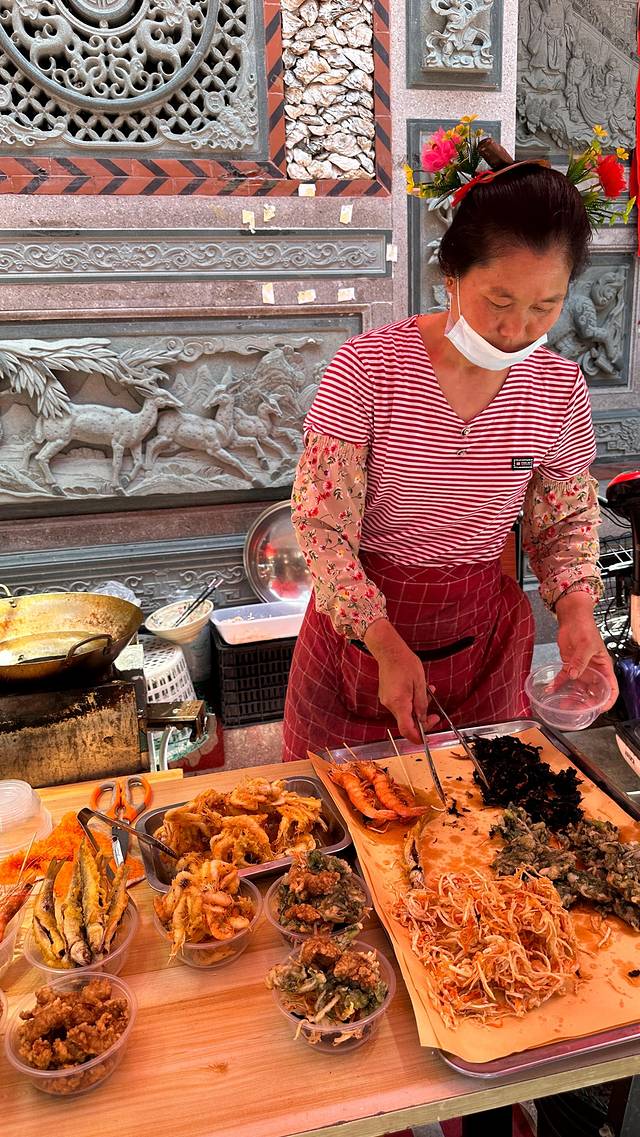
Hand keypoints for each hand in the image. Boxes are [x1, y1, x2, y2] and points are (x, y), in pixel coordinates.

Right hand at [363, 619, 438, 742]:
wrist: (389, 650)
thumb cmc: (405, 663)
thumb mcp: (420, 684)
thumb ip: (422, 704)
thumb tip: (424, 719)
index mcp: (399, 703)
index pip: (406, 730)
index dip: (417, 738)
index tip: (428, 738)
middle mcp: (390, 704)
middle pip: (407, 723)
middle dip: (422, 720)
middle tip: (435, 714)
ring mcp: (387, 700)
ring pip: (405, 713)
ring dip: (418, 708)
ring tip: (428, 693)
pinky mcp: (387, 696)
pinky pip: (401, 705)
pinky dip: (411, 702)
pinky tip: (418, 691)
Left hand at [555, 592, 617, 709]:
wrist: (572, 619)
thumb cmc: (585, 628)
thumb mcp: (586, 645)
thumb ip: (580, 661)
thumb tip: (574, 675)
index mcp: (604, 667)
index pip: (612, 688)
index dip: (608, 700)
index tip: (601, 709)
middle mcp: (594, 671)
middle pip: (594, 692)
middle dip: (587, 703)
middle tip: (578, 711)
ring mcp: (582, 669)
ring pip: (578, 689)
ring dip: (572, 698)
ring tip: (563, 706)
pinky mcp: (569, 666)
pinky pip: (564, 679)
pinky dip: (558, 684)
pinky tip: (551, 689)